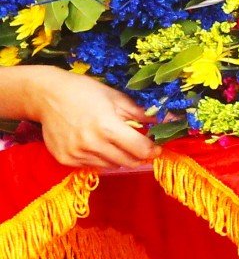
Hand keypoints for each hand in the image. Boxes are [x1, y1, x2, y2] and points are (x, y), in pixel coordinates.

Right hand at [17, 69, 155, 171]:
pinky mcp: (65, 159)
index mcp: (107, 127)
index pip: (140, 149)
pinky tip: (95, 143)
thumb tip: (171, 120)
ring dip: (119, 157)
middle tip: (139, 145)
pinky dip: (100, 158)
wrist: (46, 95)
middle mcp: (91, 144)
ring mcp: (76, 154)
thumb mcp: (117, 99)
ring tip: (113, 140)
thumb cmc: (84, 92)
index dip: (153, 149)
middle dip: (139, 155)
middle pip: (128, 161)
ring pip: (111, 165)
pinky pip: (92, 166)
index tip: (156, 147)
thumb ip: (144, 114)